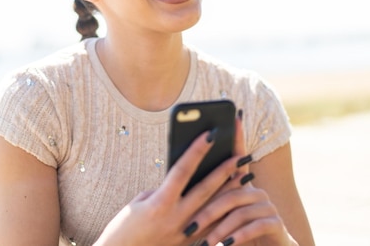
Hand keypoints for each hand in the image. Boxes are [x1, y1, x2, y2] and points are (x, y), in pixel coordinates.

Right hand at [93, 130, 251, 245]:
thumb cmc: (124, 228)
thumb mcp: (139, 203)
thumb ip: (163, 190)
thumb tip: (184, 180)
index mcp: (159, 204)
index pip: (182, 170)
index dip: (196, 151)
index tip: (209, 134)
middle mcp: (175, 218)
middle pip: (205, 189)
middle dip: (224, 170)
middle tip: (239, 154)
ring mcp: (184, 233)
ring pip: (214, 208)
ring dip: (230, 190)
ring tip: (245, 175)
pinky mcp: (188, 244)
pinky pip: (211, 225)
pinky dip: (223, 211)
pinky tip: (235, 201)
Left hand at [188, 113, 297, 245]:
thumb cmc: (233, 236)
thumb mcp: (217, 219)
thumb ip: (204, 201)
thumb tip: (179, 186)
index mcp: (239, 187)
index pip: (235, 158)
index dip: (238, 136)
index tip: (235, 117)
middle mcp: (255, 192)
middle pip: (229, 190)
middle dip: (209, 209)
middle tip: (190, 226)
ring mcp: (267, 206)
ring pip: (240, 210)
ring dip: (221, 229)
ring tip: (207, 244)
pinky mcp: (276, 224)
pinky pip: (256, 225)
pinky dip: (239, 236)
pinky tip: (227, 245)